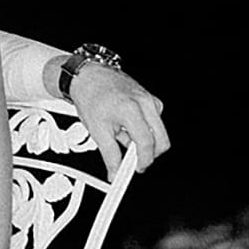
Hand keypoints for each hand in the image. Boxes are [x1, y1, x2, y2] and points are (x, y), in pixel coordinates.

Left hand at [65, 58, 170, 172]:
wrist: (86, 76)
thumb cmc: (90, 97)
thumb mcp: (97, 131)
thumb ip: (110, 155)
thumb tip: (115, 172)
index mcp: (131, 110)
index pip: (146, 143)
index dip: (143, 161)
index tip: (136, 169)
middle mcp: (144, 102)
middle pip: (162, 139)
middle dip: (150, 154)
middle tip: (135, 160)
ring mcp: (148, 97)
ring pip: (160, 130)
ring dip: (146, 139)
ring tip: (124, 135)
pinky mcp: (148, 96)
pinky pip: (155, 119)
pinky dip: (145, 127)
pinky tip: (128, 126)